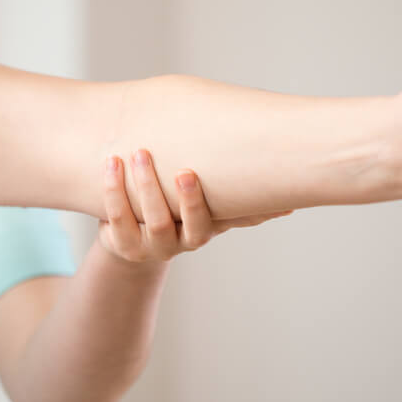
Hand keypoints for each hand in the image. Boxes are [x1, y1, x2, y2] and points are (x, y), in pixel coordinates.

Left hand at [98, 149, 291, 262]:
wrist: (135, 241)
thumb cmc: (178, 211)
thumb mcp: (209, 204)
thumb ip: (240, 198)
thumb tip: (290, 194)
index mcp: (207, 227)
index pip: (219, 219)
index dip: (211, 203)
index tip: (197, 176)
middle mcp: (182, 241)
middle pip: (179, 221)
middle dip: (180, 194)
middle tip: (175, 164)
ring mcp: (153, 247)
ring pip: (150, 220)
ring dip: (142, 186)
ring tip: (135, 154)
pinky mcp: (125, 245)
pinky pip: (118, 218)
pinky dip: (113, 191)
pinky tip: (110, 164)